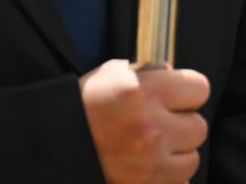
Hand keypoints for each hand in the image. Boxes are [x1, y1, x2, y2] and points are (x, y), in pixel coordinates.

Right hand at [80, 59, 209, 183]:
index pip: (200, 88)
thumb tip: (173, 73)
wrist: (45, 149)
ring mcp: (148, 163)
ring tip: (150, 149)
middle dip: (182, 125)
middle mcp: (151, 128)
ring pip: (191, 159)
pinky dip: (165, 178)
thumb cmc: (79, 109)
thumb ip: (147, 72)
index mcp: (144, 93)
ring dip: (175, 155)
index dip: (188, 91)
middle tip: (160, 125)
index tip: (176, 96)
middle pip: (198, 126)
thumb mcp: (109, 76)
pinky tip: (145, 168)